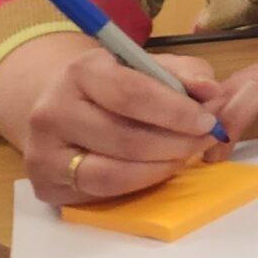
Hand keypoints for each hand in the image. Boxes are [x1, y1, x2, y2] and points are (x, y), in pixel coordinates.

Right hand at [0, 36, 232, 207]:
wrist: (60, 107)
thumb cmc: (114, 84)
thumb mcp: (147, 65)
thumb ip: (185, 73)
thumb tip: (213, 93)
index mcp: (81, 72)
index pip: (132, 95)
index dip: (176, 112)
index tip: (208, 120)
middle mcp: (53, 112)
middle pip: (125, 139)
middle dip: (176, 143)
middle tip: (206, 141)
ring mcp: (44, 153)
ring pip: (113, 173)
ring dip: (162, 167)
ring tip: (186, 156)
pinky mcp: (45, 185)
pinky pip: (103, 192)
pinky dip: (140, 183)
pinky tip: (160, 168)